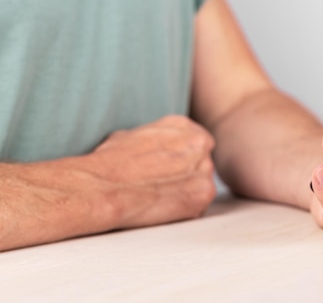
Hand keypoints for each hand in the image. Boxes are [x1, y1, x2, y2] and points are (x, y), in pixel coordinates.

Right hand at [86, 115, 216, 228]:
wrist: (103, 187)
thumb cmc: (110, 163)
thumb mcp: (134, 135)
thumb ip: (158, 139)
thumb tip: (158, 147)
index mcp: (183, 125)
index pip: (198, 143)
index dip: (184, 159)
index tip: (169, 169)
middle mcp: (199, 143)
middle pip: (202, 163)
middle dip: (186, 176)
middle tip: (162, 186)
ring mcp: (204, 168)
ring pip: (201, 184)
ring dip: (186, 193)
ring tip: (158, 196)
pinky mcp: (203, 194)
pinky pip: (200, 205)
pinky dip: (185, 210)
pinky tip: (163, 207)